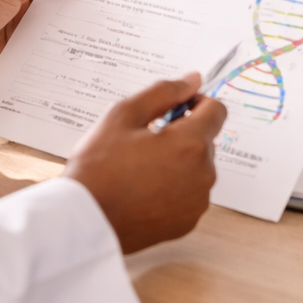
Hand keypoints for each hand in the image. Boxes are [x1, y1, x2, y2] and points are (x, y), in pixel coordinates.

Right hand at [65, 77, 224, 253]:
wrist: (86, 220)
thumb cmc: (99, 168)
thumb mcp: (124, 115)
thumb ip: (164, 92)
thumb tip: (193, 80)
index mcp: (191, 144)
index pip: (217, 110)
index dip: (195, 103)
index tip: (172, 110)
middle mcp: (203, 174)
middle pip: (205, 140)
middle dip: (182, 135)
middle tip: (144, 142)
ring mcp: (197, 202)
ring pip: (197, 168)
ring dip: (179, 162)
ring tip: (140, 168)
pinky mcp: (188, 222)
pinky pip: (189, 194)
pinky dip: (174, 188)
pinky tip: (144, 190)